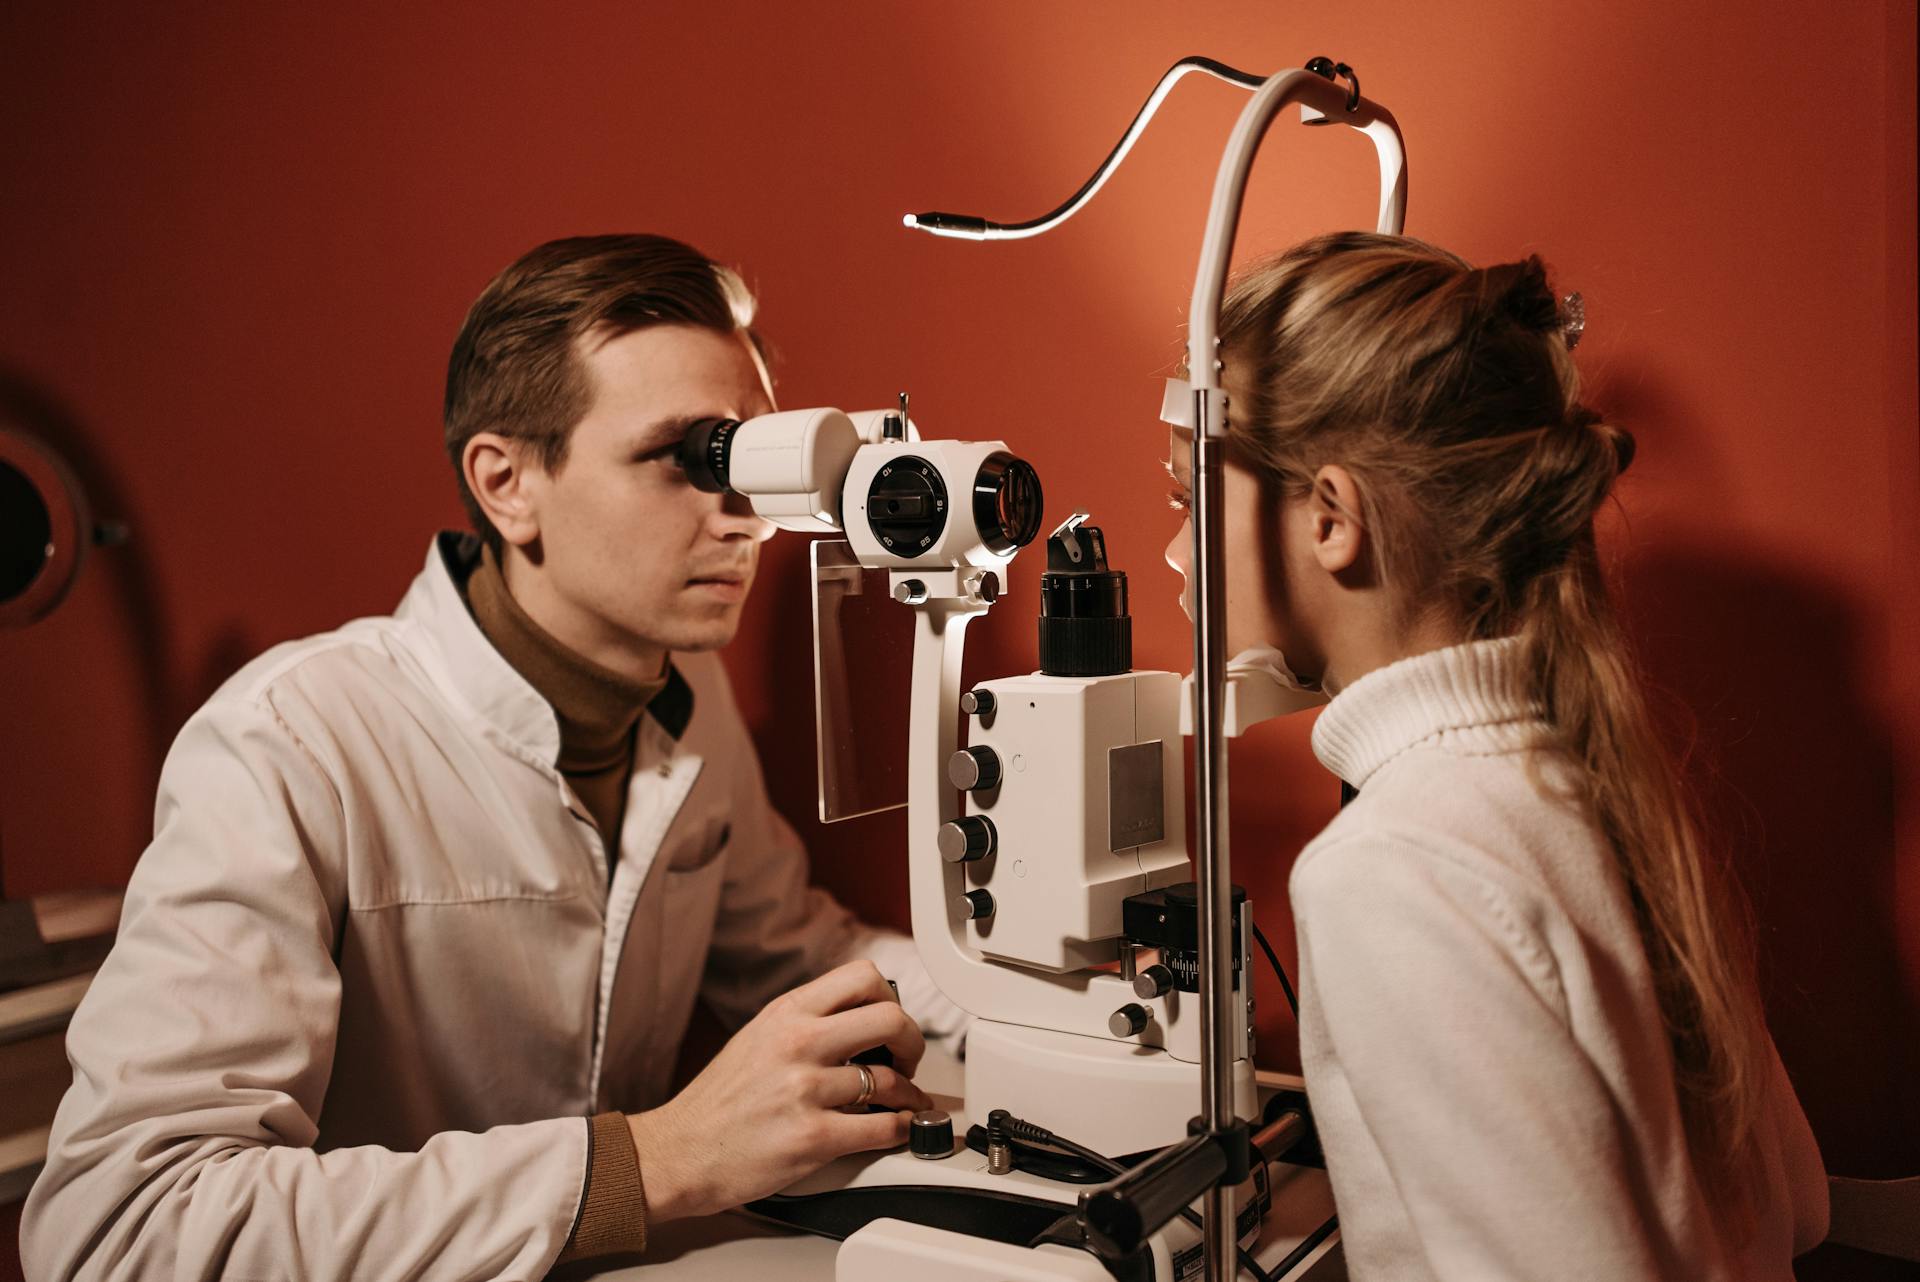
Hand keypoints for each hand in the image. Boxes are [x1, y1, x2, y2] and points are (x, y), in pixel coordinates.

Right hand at [627, 960, 931, 1220]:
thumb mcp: (758, 1037)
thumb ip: (806, 1022)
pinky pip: (881, 1128)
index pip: (863, 977)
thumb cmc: (717, 1102)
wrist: (679, 1152)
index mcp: (787, 1013)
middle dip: (912, 1042)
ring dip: (908, 1095)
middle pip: (891, 1019)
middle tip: (908, 1060)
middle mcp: (798, 1043)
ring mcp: (805, 1090)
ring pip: (890, 1080)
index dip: (891, 999)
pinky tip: (895, 1130)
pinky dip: (899, 1130)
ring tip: (904, 1102)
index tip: (891, 1023)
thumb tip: (860, 1019)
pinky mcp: (811, 1137)